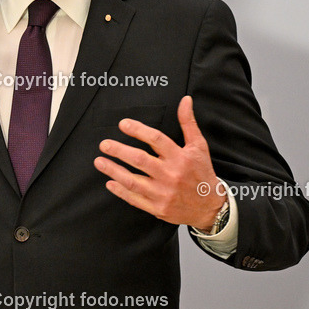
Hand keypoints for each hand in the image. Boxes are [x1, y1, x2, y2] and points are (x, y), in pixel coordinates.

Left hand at [95, 96, 223, 228]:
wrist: (209, 207)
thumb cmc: (201, 173)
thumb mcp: (198, 146)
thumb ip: (188, 122)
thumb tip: (185, 100)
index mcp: (180, 157)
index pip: (156, 139)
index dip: (138, 130)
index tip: (123, 124)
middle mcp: (171, 175)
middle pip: (140, 160)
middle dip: (119, 151)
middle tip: (104, 144)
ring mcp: (163, 193)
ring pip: (133, 181)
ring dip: (113, 171)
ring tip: (99, 161)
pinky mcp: (158, 208)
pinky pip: (135, 199)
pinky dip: (121, 192)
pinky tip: (109, 183)